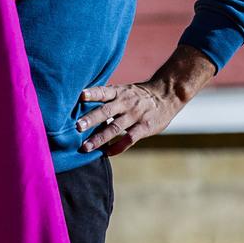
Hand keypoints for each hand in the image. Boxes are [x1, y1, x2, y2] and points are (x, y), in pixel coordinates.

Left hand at [75, 44, 215, 155]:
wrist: (166, 95)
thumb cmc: (137, 95)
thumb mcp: (124, 90)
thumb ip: (107, 98)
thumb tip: (80, 107)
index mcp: (119, 92)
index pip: (104, 91)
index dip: (93, 93)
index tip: (81, 95)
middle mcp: (125, 102)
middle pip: (106, 111)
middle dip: (91, 119)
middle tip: (76, 126)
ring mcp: (135, 115)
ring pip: (115, 127)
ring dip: (100, 138)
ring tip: (86, 146)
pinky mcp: (145, 127)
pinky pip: (130, 138)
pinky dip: (118, 146)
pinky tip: (107, 153)